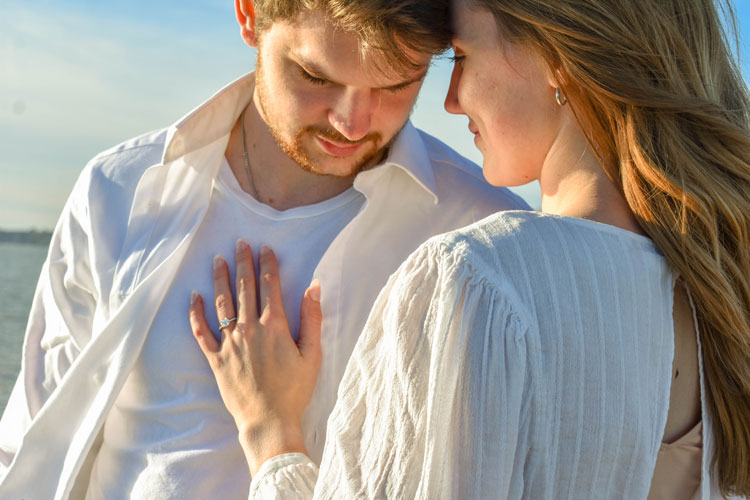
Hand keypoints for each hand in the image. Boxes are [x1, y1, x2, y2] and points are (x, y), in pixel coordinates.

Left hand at [188, 239, 322, 474]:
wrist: (268, 421)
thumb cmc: (294, 390)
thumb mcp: (312, 354)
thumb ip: (312, 318)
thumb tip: (314, 287)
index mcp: (274, 326)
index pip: (270, 286)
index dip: (267, 264)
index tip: (265, 247)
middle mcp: (249, 329)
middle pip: (244, 288)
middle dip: (242, 263)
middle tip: (239, 243)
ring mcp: (229, 343)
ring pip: (222, 303)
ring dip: (220, 279)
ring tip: (217, 260)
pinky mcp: (216, 358)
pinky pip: (201, 331)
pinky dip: (196, 313)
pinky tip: (194, 296)